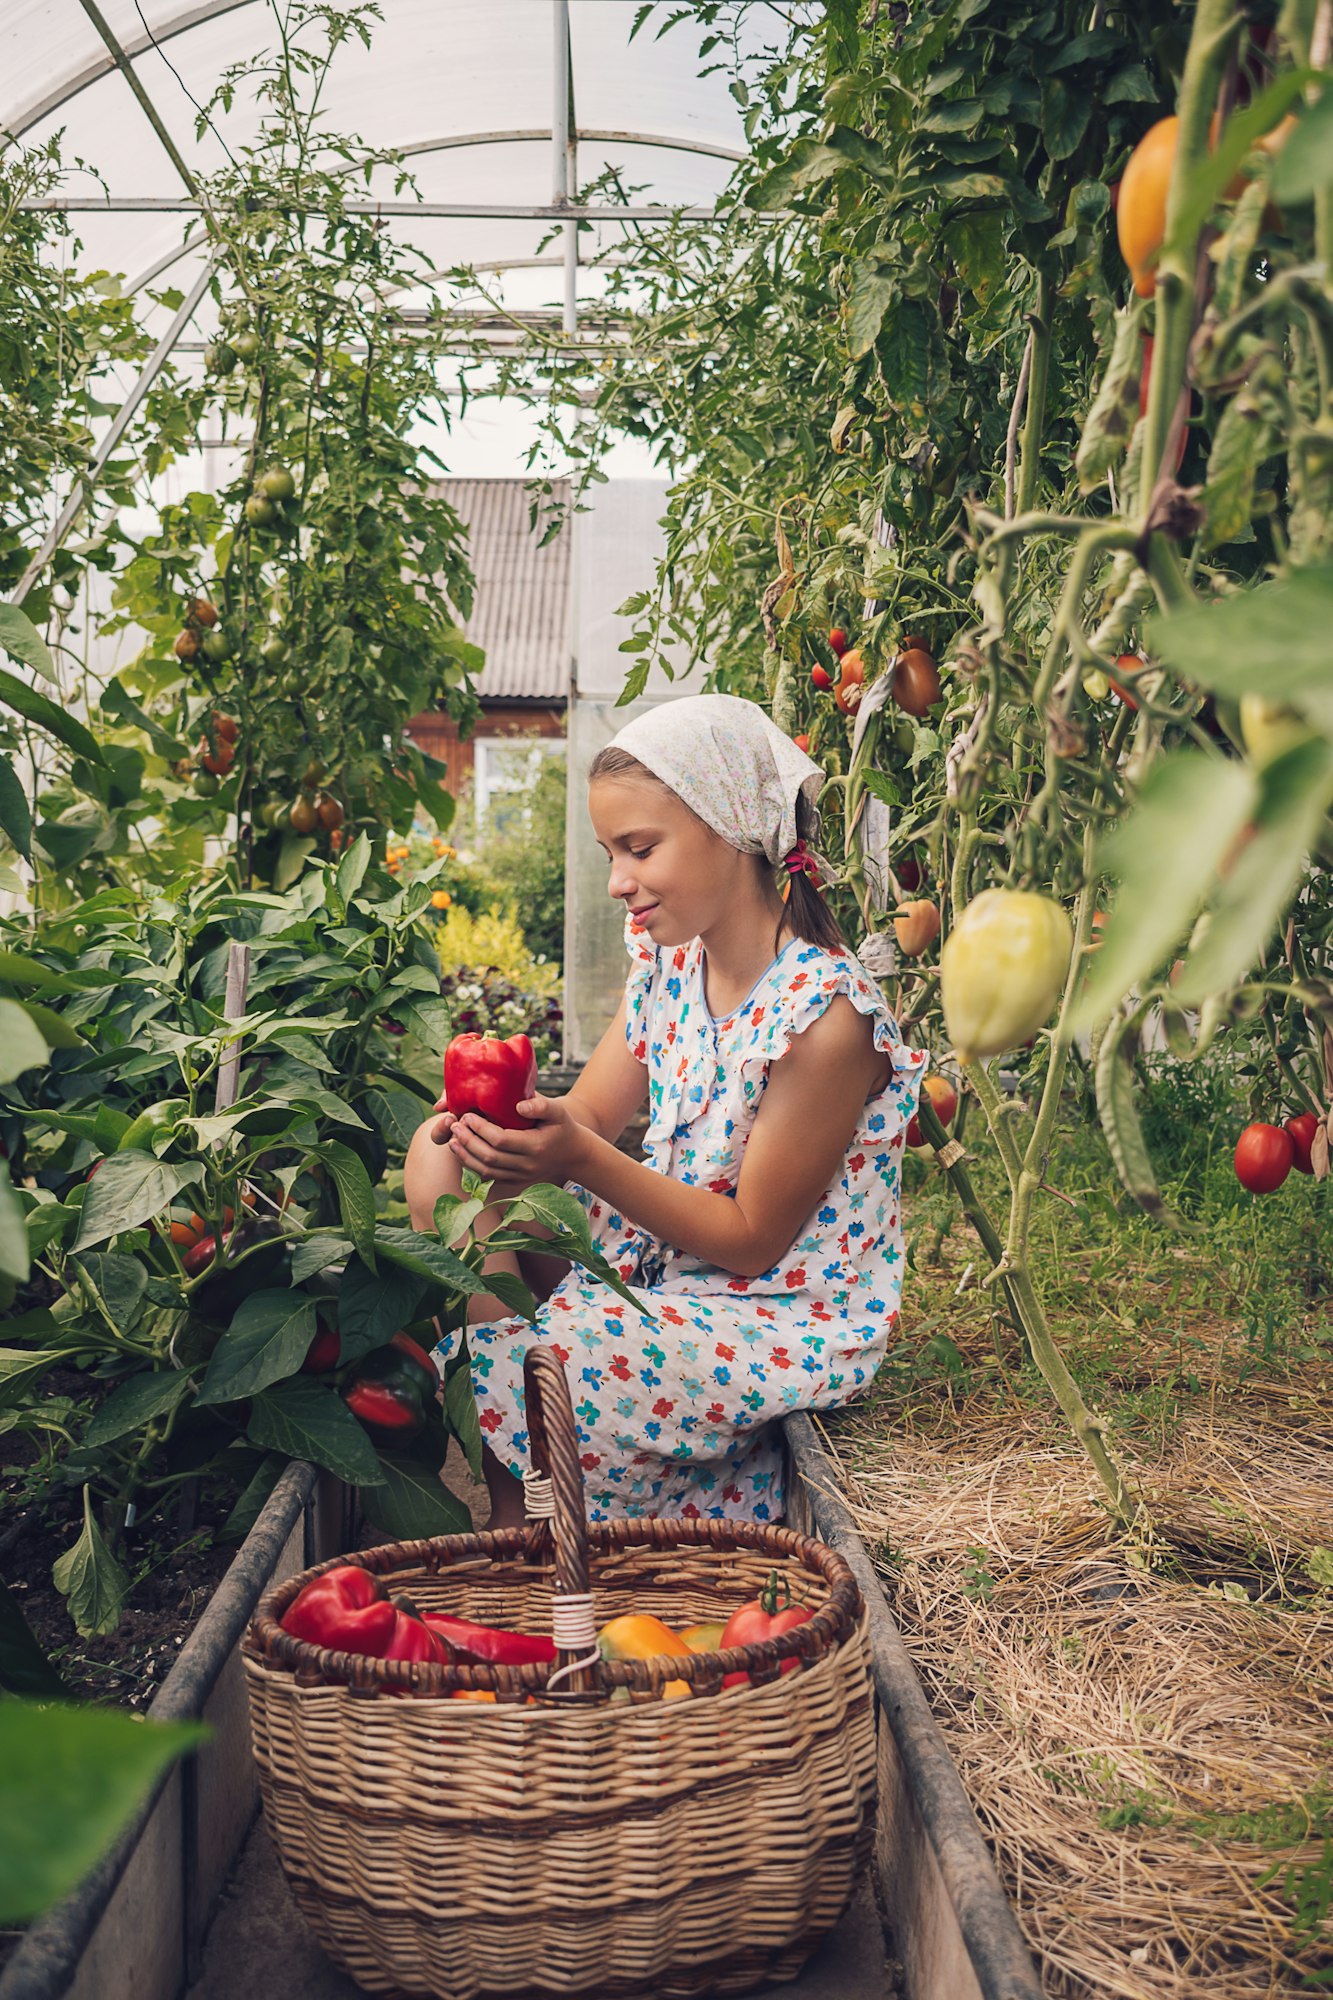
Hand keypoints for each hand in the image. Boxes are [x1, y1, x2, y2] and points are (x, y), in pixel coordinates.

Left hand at [436, 1092, 590, 1195]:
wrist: (573, 1154)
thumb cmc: (562, 1127)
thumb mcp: (558, 1111)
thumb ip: (540, 1105)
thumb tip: (518, 1105)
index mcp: (536, 1146)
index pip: (501, 1140)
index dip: (480, 1129)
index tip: (467, 1115)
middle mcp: (527, 1165)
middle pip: (489, 1157)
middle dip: (468, 1141)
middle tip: (454, 1125)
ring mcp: (520, 1176)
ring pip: (486, 1170)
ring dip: (465, 1155)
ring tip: (452, 1139)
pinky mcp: (515, 1181)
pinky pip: (489, 1177)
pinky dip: (472, 1165)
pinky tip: (461, 1151)